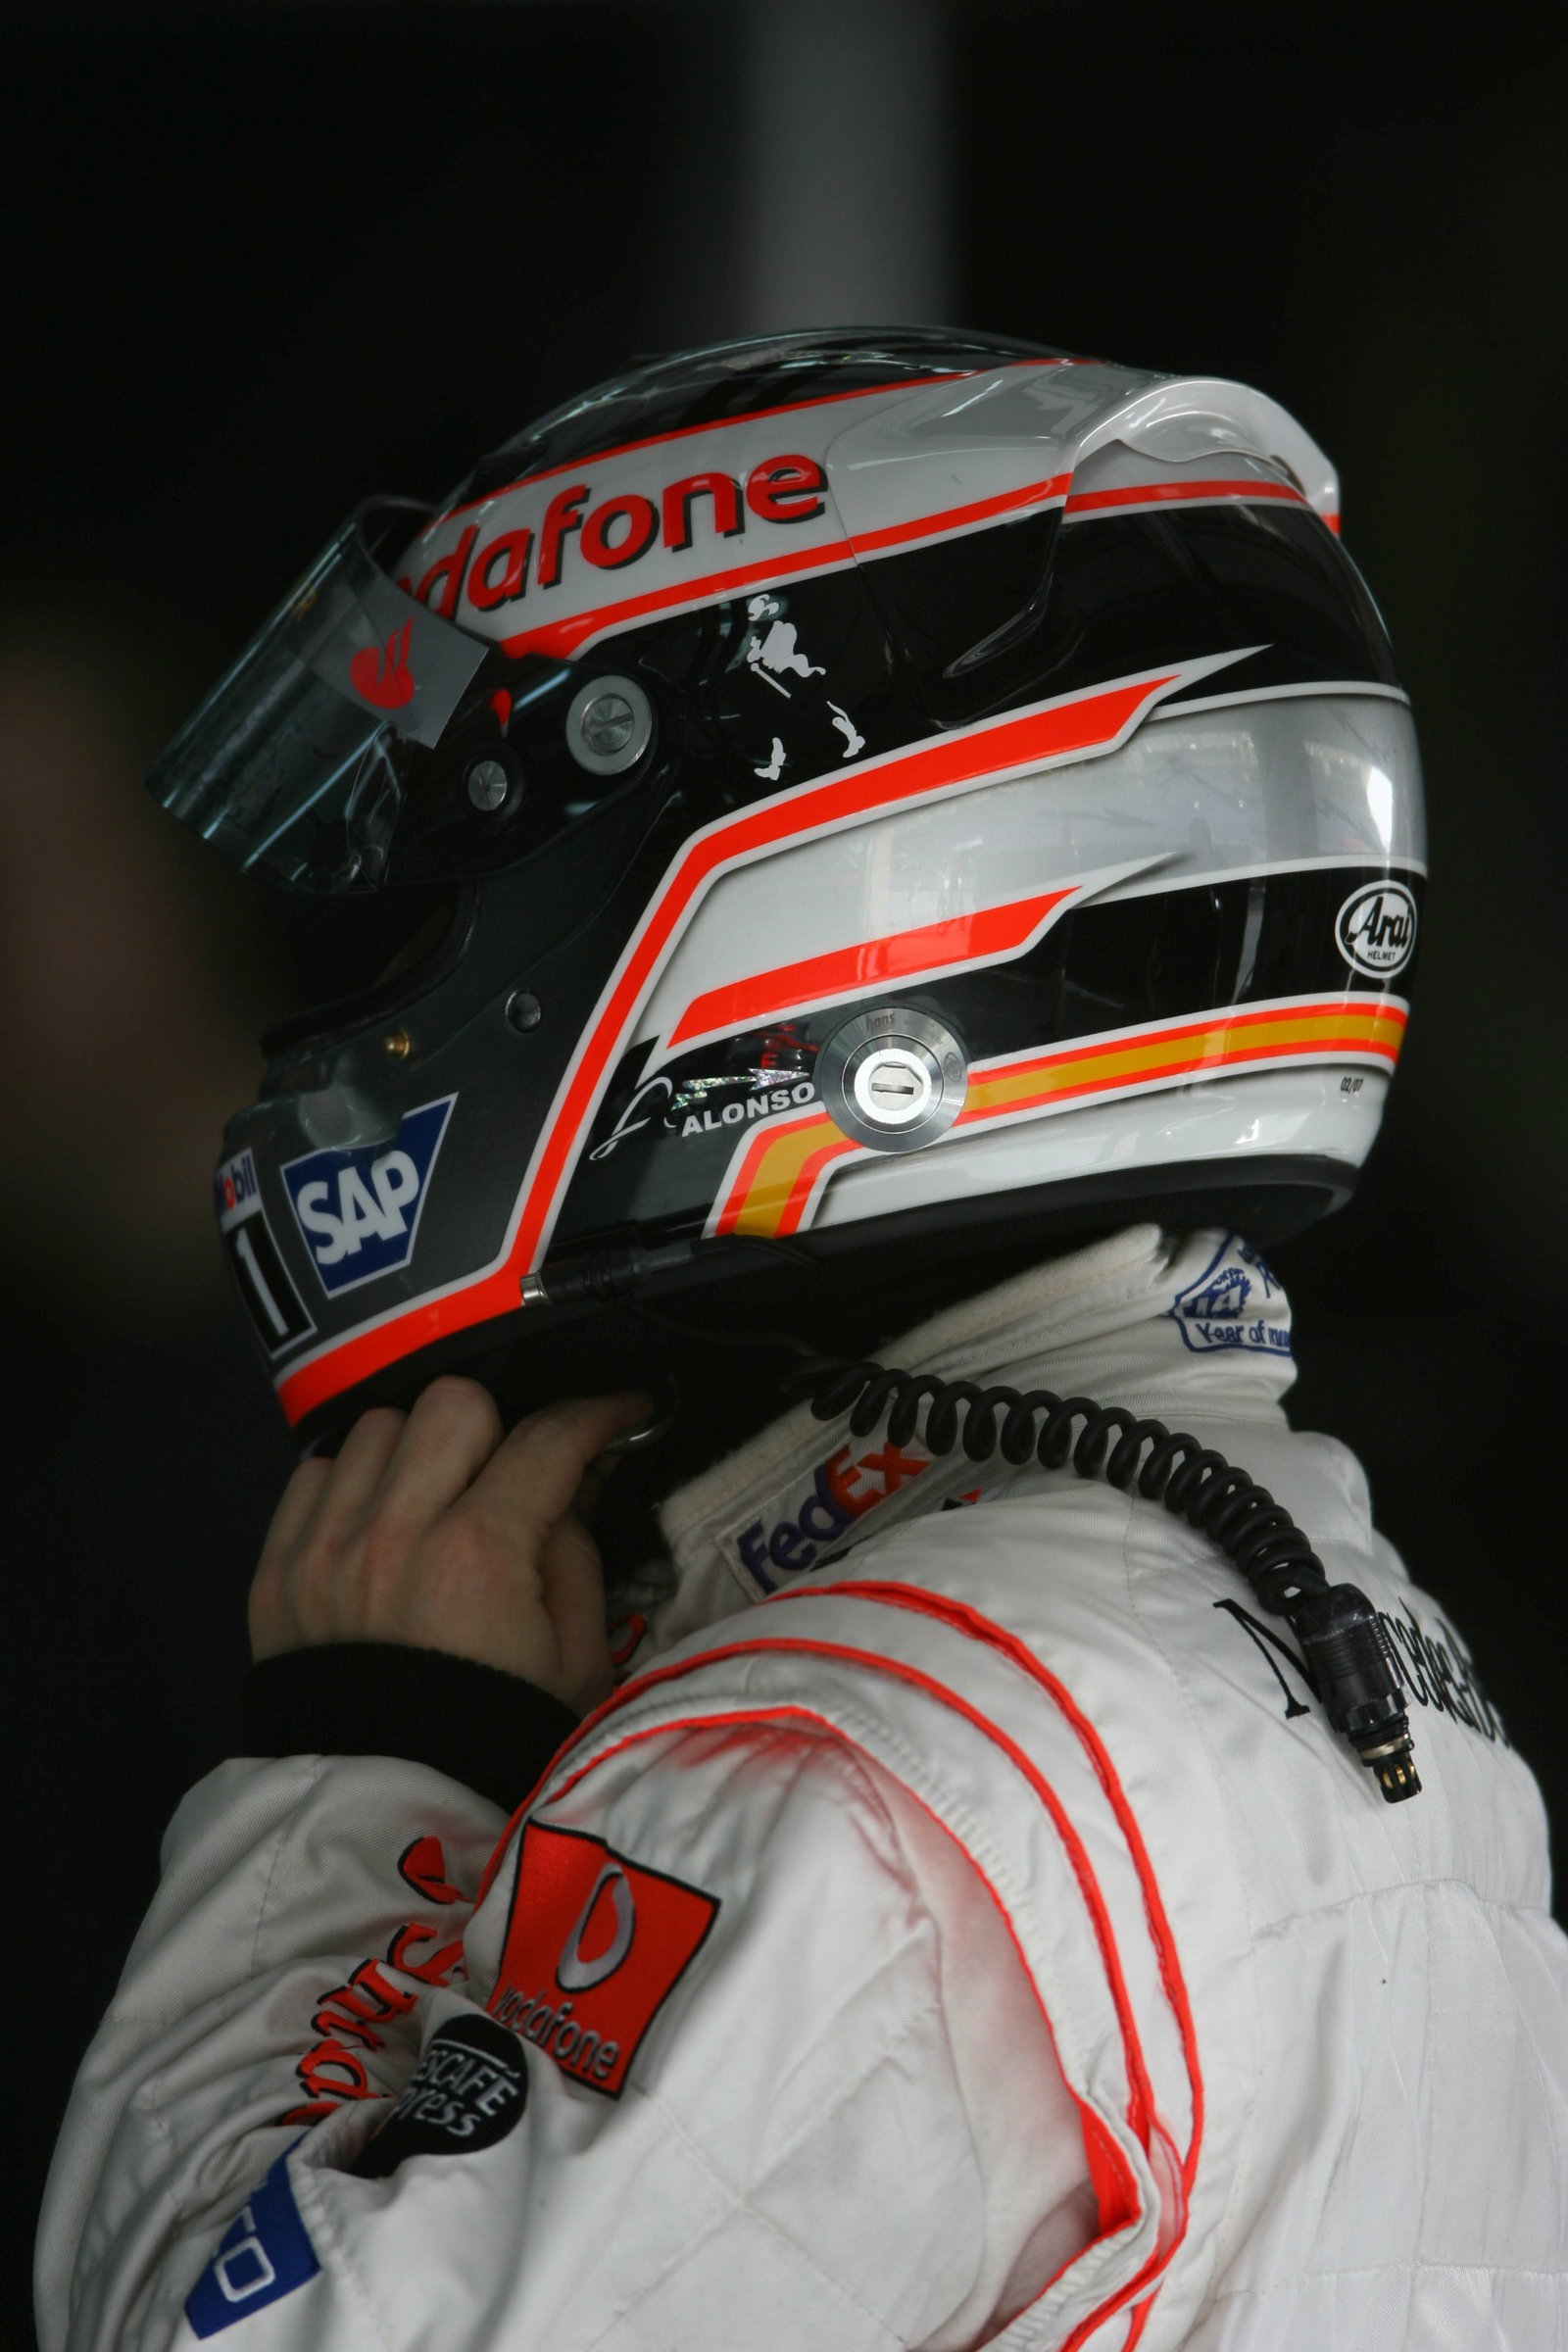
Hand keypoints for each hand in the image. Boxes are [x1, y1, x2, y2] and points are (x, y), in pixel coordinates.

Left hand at [249, 1377, 647, 1712]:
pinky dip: (355, 1483)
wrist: (388, 1818)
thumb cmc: (498, 1737)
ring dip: (419, 1450)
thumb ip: (576, 1552)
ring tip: (436, 1501)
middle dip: (497, 1427)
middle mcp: (394, 1532)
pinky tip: (379, 1526)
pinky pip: (315, 1472)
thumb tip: (568, 1479)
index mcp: (480, 1555)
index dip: (597, 1414)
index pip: (547, 1439)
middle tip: (509, 1475)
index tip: (620, 1412)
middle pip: (453, 1404)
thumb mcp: (578, 1659)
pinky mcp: (274, 1569)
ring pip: (378, 1425)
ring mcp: (323, 1547)